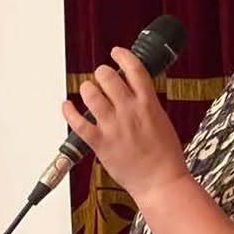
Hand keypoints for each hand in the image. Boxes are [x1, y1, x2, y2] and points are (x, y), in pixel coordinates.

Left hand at [63, 46, 189, 205]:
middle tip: (101, 76)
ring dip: (87, 88)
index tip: (117, 53)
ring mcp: (113, 126)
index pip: (134, 69)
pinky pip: (78, 122)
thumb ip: (146, 104)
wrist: (161, 181)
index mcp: (148, 104)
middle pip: (108, 77)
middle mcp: (129, 111)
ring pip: (91, 94)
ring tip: (88, 89)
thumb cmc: (165, 156)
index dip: (123, 56)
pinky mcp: (100, 143)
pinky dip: (69, 111)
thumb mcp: (162, 120)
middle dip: (102, 72)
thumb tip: (135, 93)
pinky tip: (67, 106)